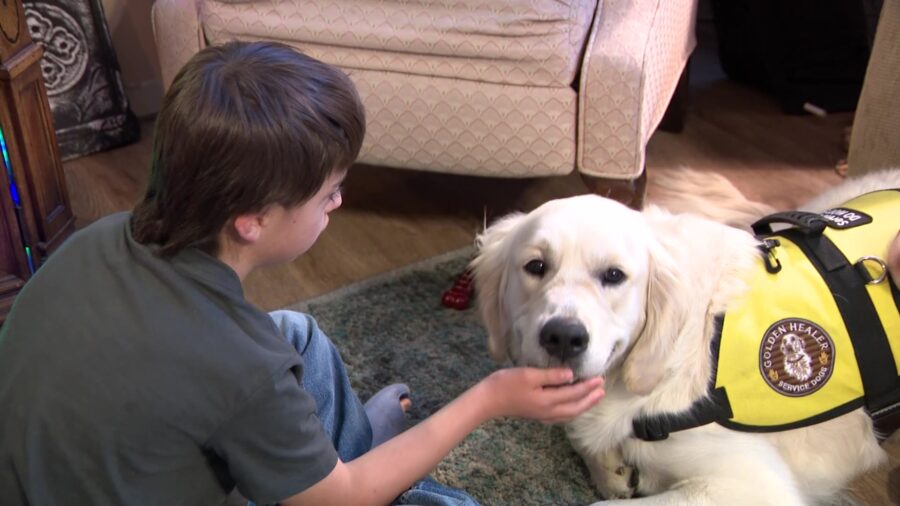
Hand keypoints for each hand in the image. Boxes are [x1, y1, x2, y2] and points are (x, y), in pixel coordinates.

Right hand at [480, 367, 604, 423]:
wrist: (487, 400)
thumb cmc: (506, 384)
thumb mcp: (529, 375)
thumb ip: (551, 375)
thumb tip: (571, 375)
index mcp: (548, 401)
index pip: (574, 393)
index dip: (588, 386)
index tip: (599, 378)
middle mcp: (548, 411)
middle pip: (575, 407)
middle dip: (590, 398)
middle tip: (602, 389)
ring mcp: (542, 415)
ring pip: (569, 414)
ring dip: (583, 406)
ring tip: (593, 398)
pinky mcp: (537, 415)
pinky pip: (561, 416)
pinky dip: (571, 411)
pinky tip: (571, 407)